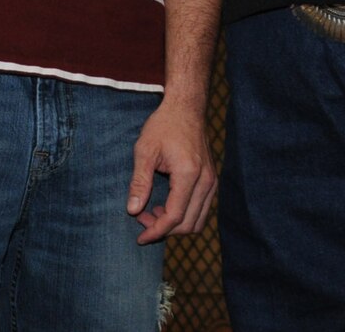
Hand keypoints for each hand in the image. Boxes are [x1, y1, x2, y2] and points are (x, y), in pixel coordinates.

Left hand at [126, 97, 216, 244]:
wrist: (186, 108)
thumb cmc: (163, 125)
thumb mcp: (144, 150)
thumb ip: (139, 182)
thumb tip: (133, 210)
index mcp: (189, 174)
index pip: (175, 216)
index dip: (156, 231)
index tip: (140, 237)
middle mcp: (205, 181)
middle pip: (188, 224)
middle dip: (164, 229)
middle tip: (141, 219)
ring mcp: (212, 182)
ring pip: (198, 220)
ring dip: (175, 224)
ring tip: (152, 213)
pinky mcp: (212, 180)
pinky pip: (201, 209)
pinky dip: (184, 215)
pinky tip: (165, 205)